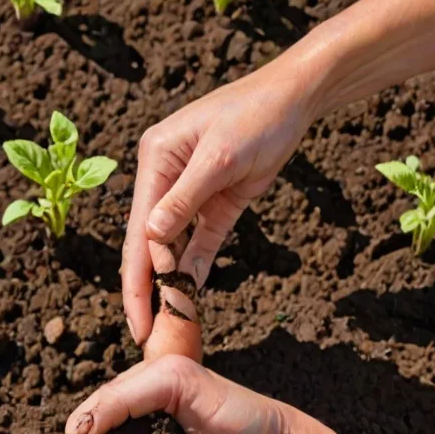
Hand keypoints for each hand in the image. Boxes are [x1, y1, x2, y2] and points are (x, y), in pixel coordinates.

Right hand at [124, 60, 317, 348]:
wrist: (297, 99)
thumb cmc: (257, 116)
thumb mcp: (220, 157)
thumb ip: (184, 199)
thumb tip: (151, 238)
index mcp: (155, 162)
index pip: (139, 229)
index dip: (137, 276)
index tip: (140, 316)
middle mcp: (163, 180)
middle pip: (147, 244)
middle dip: (145, 290)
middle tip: (143, 335)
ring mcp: (186, 194)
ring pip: (170, 248)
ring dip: (168, 284)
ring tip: (165, 326)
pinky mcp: (213, 204)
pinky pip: (198, 244)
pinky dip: (192, 270)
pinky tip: (187, 299)